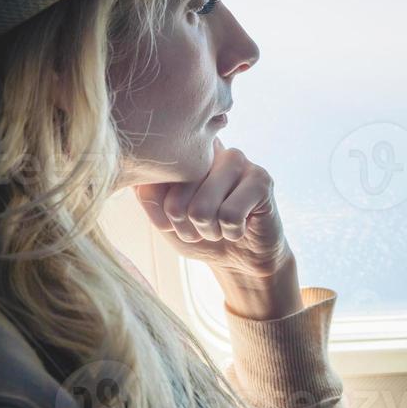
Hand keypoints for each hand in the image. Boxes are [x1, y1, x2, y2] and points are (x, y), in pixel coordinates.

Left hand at [133, 137, 292, 281]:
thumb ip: (149, 195)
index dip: (161, 218)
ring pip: (202, 209)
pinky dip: (232, 232)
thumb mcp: (163, 218)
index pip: (152, 184)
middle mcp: (208, 148)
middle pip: (176, 201)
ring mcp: (236, 159)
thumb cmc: (199, 233)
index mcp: (181, 153)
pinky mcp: (260, 178)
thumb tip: (146, 181)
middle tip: (204, 226)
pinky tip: (243, 225)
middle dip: (188, 228)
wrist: (240, 259)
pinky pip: (230, 216)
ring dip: (211, 231)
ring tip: (222, 225)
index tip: (178, 222)